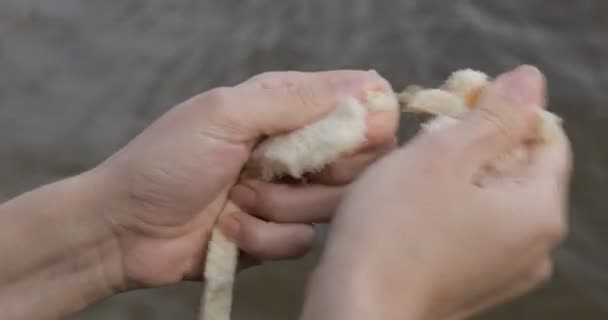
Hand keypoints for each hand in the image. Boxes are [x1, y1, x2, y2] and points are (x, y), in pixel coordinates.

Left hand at [91, 70, 398, 288]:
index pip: (355, 106)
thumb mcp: (226, 115)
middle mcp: (295, 148)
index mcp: (286, 107)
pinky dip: (263, 238)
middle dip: (317, 172)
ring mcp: (289, 194)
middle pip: (357, 161)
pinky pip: (303, 241)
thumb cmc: (167, 161)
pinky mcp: (277, 235)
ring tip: (236, 198)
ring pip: (332, 205)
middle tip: (270, 169)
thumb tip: (367, 87)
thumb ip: (295, 101)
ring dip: (280, 206)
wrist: (124, 229)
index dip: (362, 124)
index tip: (347, 141)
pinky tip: (229, 229)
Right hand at [300, 66, 571, 319]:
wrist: (356, 310)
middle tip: (425, 139)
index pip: (546, 136)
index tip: (456, 106)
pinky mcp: (474, 283)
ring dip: (458, 174)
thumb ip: (495, 116)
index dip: (504, 110)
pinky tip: (411, 208)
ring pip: (492, 198)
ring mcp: (505, 271)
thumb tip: (530, 81)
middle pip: (519, 169)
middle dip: (476, 143)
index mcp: (540, 212)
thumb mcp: (443, 154)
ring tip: (413, 174)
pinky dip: (450, 207)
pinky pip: (474, 228)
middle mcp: (536, 248)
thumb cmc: (394, 229)